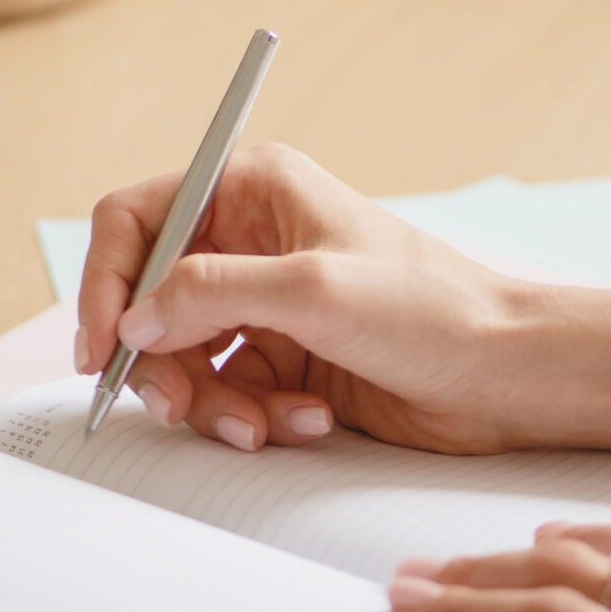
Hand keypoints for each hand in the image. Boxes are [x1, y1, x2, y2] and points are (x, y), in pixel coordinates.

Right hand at [76, 144, 530, 453]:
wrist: (507, 375)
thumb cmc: (436, 310)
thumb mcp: (316, 291)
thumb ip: (213, 294)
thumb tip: (133, 316)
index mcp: (253, 188)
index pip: (136, 220)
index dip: (105, 282)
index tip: (103, 347)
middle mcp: (250, 239)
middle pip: (148, 300)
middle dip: (159, 362)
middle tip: (178, 407)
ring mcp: (265, 302)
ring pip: (180, 357)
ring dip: (211, 402)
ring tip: (263, 423)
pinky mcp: (282, 357)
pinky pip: (224, 392)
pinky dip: (250, 415)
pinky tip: (305, 419)